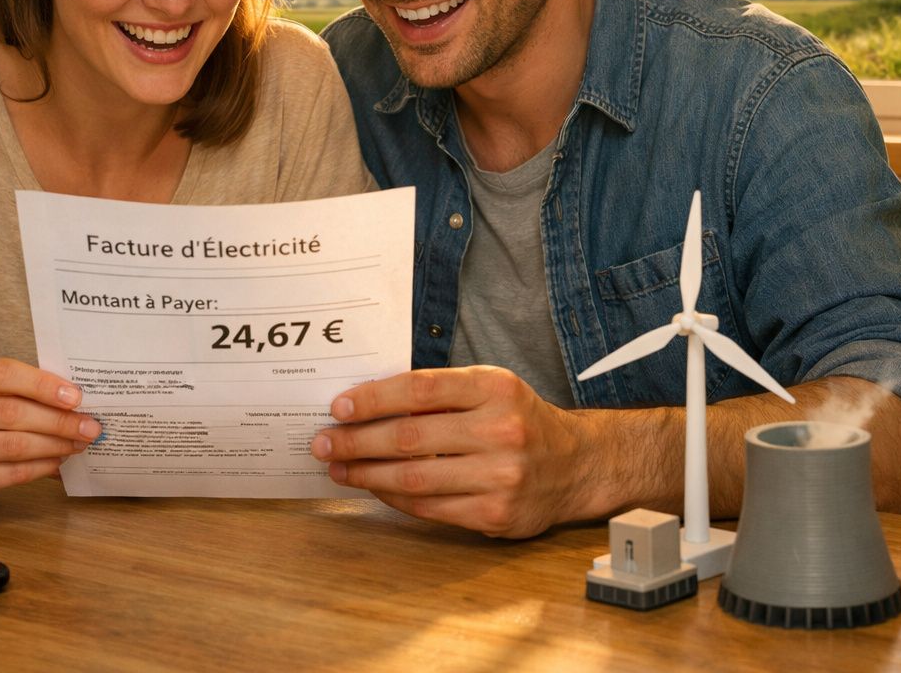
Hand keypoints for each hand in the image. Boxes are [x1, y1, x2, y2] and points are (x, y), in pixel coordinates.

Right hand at [0, 357, 99, 507]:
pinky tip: (56, 462)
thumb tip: (74, 402)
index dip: (41, 384)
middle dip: (58, 420)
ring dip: (54, 445)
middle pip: (10, 412)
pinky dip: (40, 468)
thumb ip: (20, 389)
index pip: (0, 373)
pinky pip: (9, 474)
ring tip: (78, 443)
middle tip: (89, 426)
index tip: (75, 396)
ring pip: (13, 446)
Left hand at [310, 365, 585, 537]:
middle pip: (409, 437)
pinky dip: (393, 497)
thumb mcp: (490, 389)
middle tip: (324, 442)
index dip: (373, 398)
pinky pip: (428, 507)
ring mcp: (500, 475)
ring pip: (414, 477)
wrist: (577, 465)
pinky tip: (373, 488)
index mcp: (495, 388)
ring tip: (338, 468)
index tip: (339, 407)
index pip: (420, 389)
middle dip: (356, 441)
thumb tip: (367, 403)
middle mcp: (501, 430)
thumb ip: (440, 394)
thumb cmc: (519, 421)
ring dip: (366, 473)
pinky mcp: (495, 513)